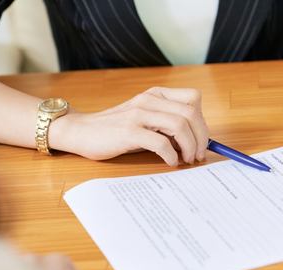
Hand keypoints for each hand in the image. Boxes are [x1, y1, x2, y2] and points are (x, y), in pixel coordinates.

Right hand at [50, 87, 208, 165]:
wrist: (81, 131)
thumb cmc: (117, 130)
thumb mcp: (146, 120)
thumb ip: (168, 125)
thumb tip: (197, 142)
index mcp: (157, 95)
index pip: (193, 99)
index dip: (202, 121)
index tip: (201, 139)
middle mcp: (149, 100)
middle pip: (191, 113)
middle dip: (201, 137)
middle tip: (199, 155)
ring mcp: (139, 114)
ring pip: (179, 126)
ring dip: (189, 147)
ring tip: (187, 159)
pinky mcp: (129, 131)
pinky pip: (161, 143)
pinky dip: (171, 155)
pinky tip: (170, 162)